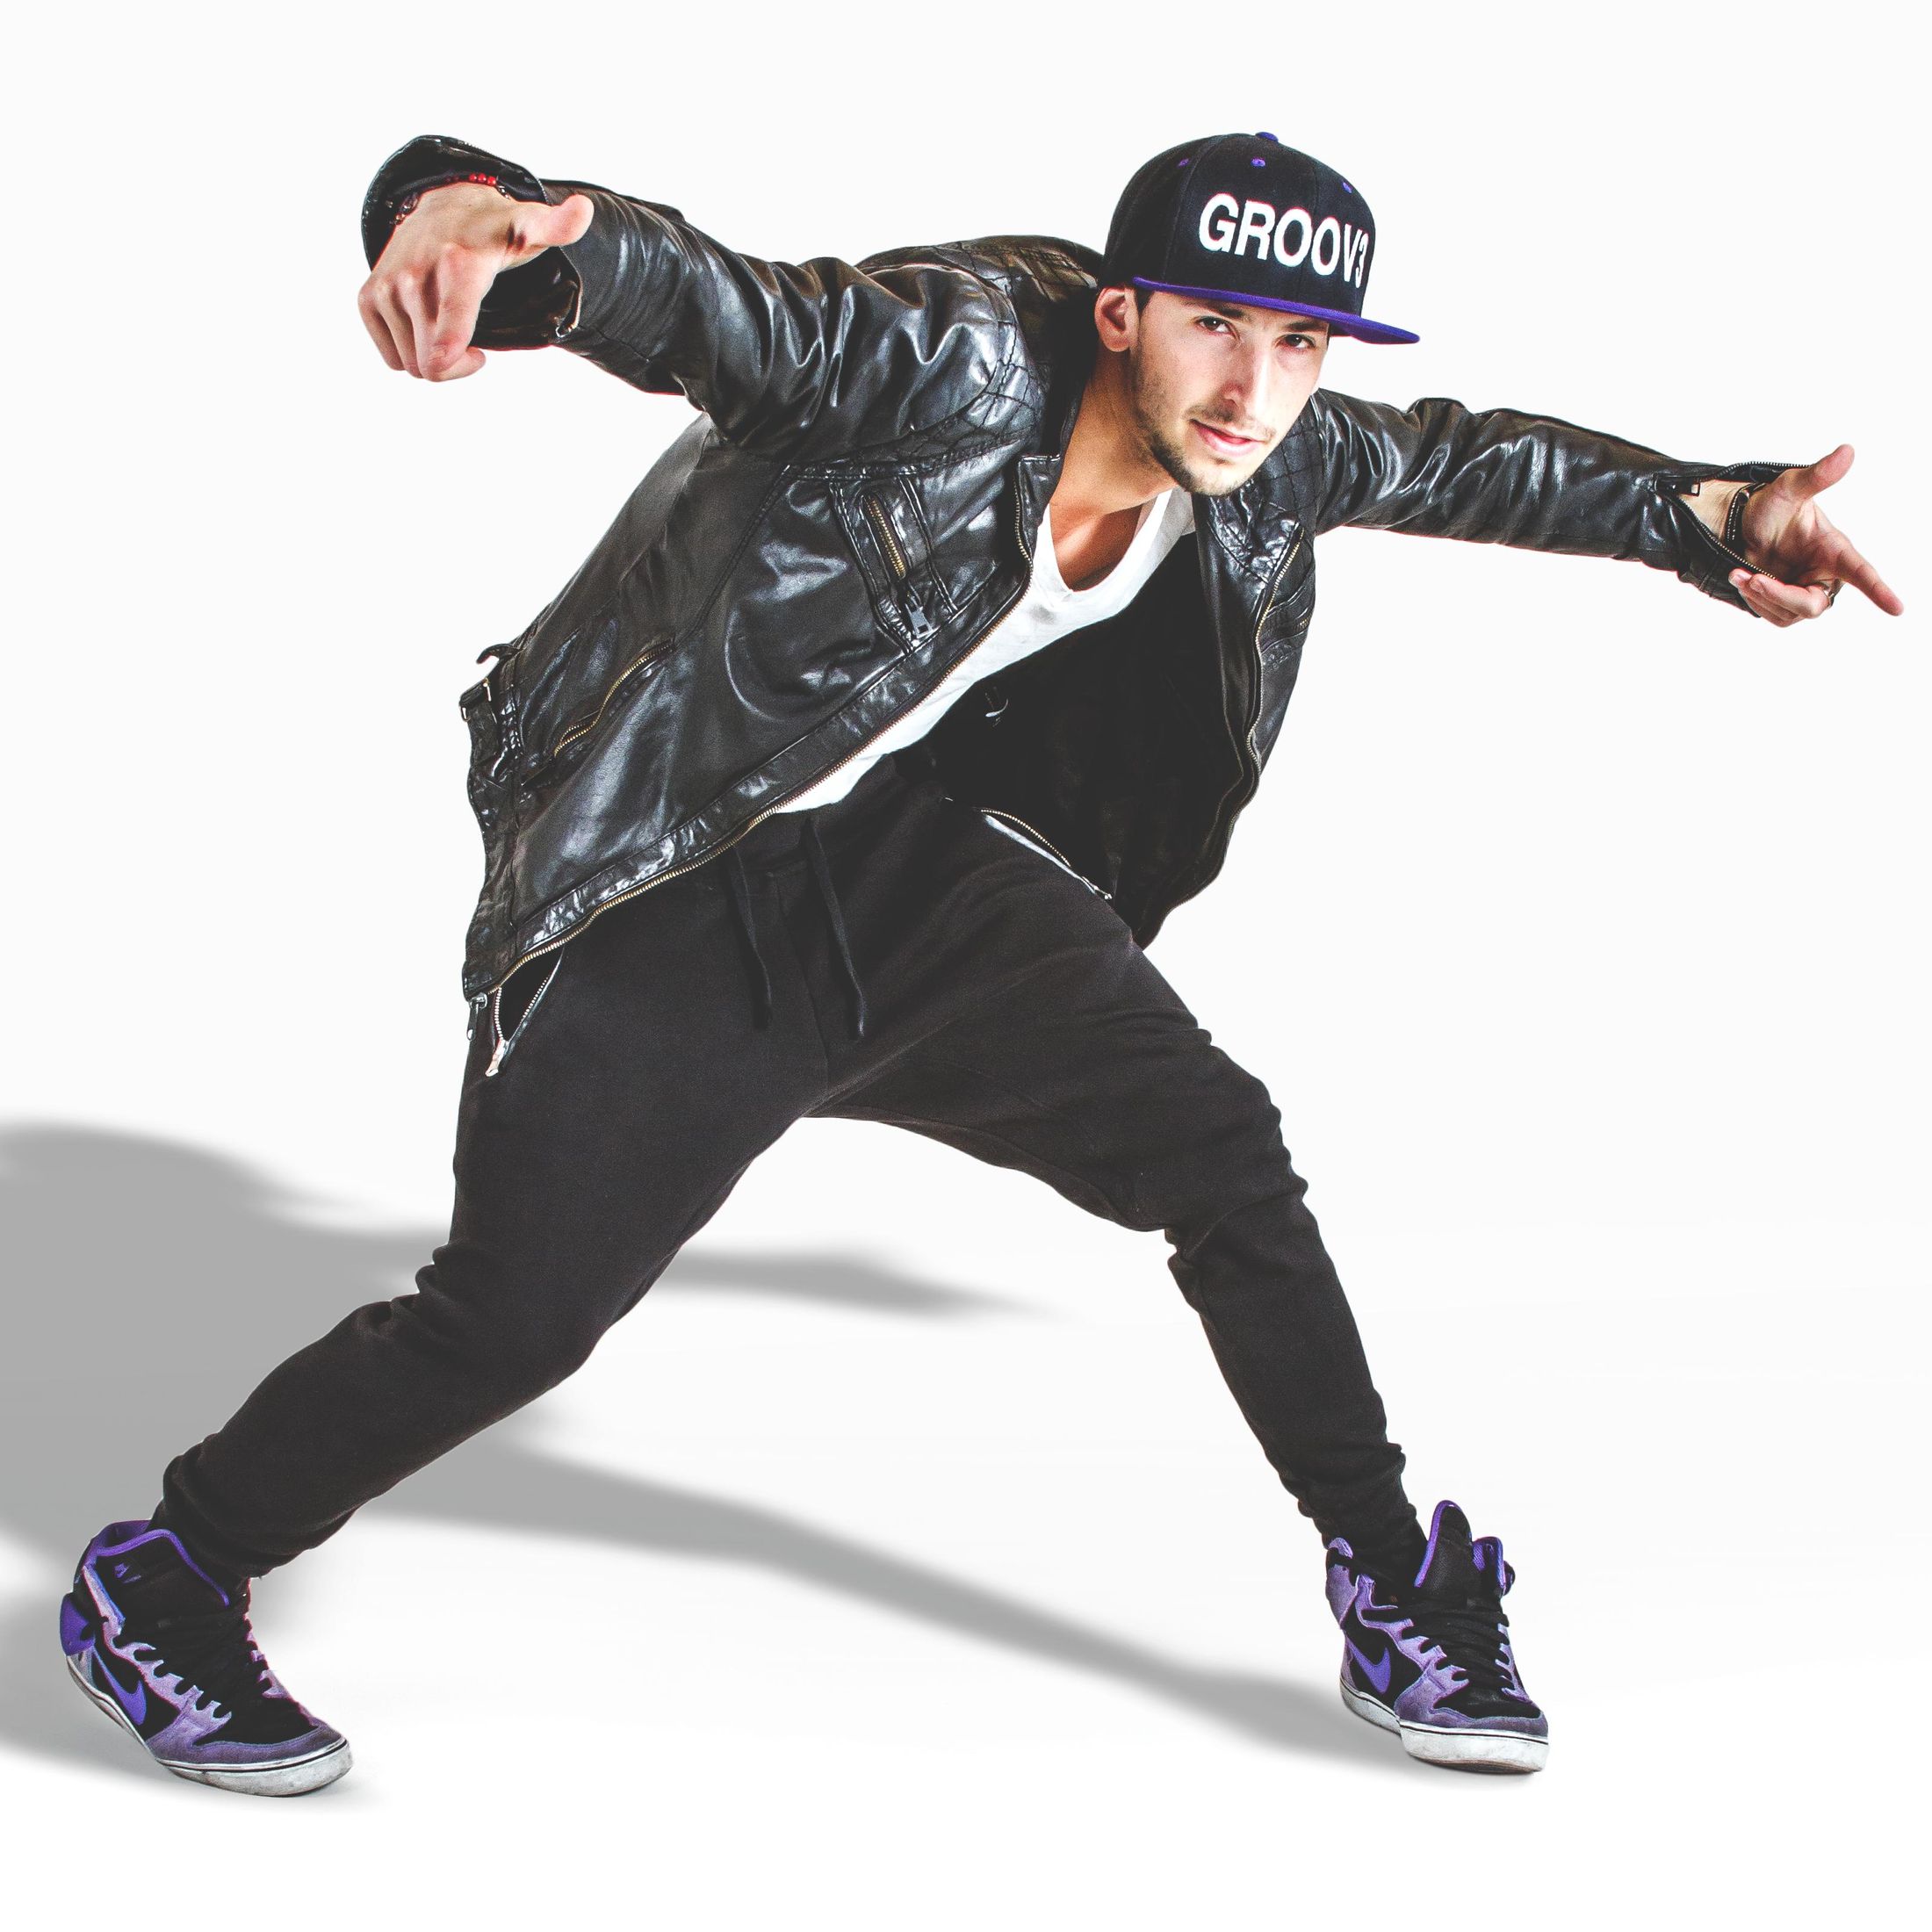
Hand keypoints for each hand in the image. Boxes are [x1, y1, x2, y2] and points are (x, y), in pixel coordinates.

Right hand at [358, 181, 594, 380]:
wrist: (442, 208)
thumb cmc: (494, 231)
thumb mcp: (529, 228)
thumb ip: (557, 227)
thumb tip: (583, 210)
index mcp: (459, 267)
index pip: (449, 328)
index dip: (454, 358)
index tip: (471, 356)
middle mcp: (415, 276)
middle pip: (432, 364)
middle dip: (456, 366)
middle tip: (475, 347)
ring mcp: (388, 287)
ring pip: (412, 365)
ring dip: (435, 360)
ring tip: (452, 331)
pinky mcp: (368, 297)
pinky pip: (392, 358)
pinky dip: (410, 353)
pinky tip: (427, 328)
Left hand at [1730, 444, 1903, 624]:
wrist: (1743, 525)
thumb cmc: (1772, 506)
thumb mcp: (1790, 489)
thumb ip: (1817, 476)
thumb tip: (1847, 451)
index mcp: (1835, 549)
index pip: (1861, 572)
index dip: (1879, 591)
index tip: (1897, 609)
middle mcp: (1825, 574)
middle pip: (1813, 604)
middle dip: (1781, 594)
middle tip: (1754, 578)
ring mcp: (1805, 592)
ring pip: (1789, 614)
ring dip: (1760, 595)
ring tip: (1742, 573)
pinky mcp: (1786, 605)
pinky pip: (1773, 616)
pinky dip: (1754, 600)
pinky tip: (1742, 579)